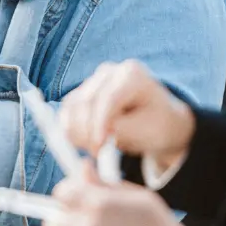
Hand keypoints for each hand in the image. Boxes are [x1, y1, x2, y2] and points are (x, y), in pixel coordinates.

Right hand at [57, 61, 195, 167]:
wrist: (158, 122)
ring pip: (72, 106)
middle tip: (96, 153)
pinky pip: (67, 110)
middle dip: (86, 131)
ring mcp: (93, 80)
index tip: (98, 147)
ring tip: (93, 149)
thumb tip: (92, 134)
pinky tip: (82, 143)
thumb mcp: (144, 130)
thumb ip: (119, 129)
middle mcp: (109, 72)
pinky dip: (70, 128)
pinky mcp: (82, 92)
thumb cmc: (156, 125)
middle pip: (86, 101)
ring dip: (76, 131)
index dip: (99, 124)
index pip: (108, 98)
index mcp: (131, 75)